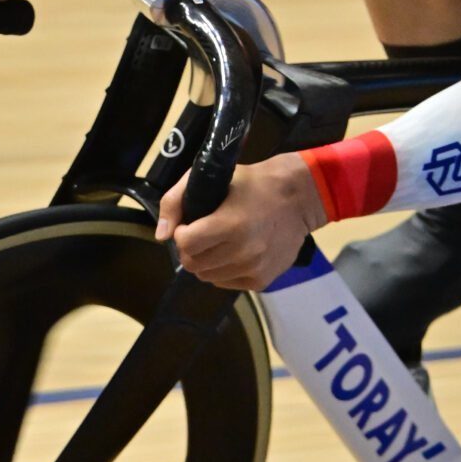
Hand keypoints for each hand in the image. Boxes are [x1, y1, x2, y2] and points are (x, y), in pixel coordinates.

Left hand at [155, 156, 327, 290]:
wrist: (299, 198)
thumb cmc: (253, 184)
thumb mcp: (213, 178)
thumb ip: (176, 201)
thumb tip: (162, 235)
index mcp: (231, 225)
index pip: (186, 243)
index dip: (183, 233)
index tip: (191, 224)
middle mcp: (243, 252)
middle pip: (193, 264)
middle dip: (191, 249)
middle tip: (203, 234)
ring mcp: (254, 269)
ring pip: (207, 277)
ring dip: (207, 261)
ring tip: (220, 242)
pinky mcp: (262, 281)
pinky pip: (226, 283)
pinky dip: (224, 270)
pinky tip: (235, 252)